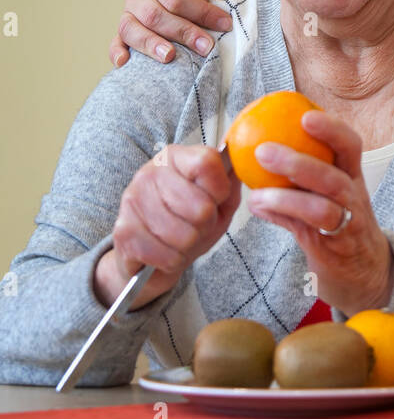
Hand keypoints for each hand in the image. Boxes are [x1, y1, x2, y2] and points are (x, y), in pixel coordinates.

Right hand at [95, 145, 241, 308]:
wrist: (150, 258)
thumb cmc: (188, 224)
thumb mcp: (218, 201)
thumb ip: (231, 183)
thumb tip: (244, 163)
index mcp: (175, 157)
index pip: (207, 163)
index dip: (220, 190)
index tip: (216, 200)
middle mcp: (150, 173)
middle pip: (200, 206)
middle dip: (205, 225)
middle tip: (196, 226)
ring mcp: (133, 200)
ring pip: (184, 234)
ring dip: (189, 246)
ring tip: (180, 240)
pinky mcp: (123, 232)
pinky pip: (166, 254)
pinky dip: (172, 261)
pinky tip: (164, 253)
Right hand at [110, 0, 238, 66]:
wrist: (207, 7)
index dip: (200, 11)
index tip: (224, 24)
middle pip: (153, 14)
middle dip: (182, 31)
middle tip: (206, 47)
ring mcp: (129, 14)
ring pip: (130, 28)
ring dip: (151, 44)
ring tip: (170, 57)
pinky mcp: (124, 35)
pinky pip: (115, 43)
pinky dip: (117, 52)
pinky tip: (124, 63)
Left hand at [246, 109, 393, 317]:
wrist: (366, 270)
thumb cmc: (340, 222)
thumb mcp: (326, 192)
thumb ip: (300, 176)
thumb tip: (257, 152)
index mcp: (352, 176)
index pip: (350, 146)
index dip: (332, 129)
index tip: (305, 115)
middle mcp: (354, 197)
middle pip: (333, 176)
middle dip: (299, 162)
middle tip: (263, 150)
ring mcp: (347, 224)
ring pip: (322, 208)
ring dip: (285, 198)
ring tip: (255, 193)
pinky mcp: (335, 248)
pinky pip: (307, 232)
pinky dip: (280, 218)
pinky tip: (258, 209)